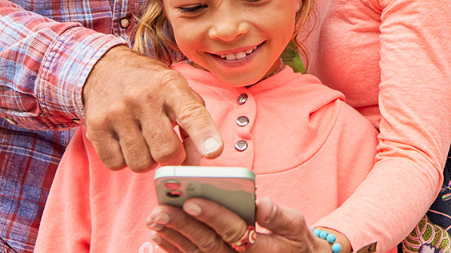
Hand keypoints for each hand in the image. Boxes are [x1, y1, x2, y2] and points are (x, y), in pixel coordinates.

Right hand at [81, 46, 222, 170]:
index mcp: (169, 85)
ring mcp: (116, 112)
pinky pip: (116, 164)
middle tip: (167, 145)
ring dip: (147, 160)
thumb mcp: (178, 92)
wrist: (104, 68)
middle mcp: (142, 97)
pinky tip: (126, 142)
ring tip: (144, 140)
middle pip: (165, 151)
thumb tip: (198, 160)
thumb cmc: (150, 85)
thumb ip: (195, 123)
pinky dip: (123, 160)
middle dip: (171, 157)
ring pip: (140, 163)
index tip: (213, 151)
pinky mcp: (95, 126)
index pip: (190, 113)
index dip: (204, 134)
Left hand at [148, 197, 347, 252]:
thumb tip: (262, 204)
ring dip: (172, 238)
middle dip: (182, 226)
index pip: (233, 231)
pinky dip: (172, 251)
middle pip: (207, 244)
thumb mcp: (297, 228)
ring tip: (154, 220)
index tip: (192, 201)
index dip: (212, 216)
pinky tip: (155, 238)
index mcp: (260, 249)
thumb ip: (280, 217)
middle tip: (159, 210)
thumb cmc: (294, 243)